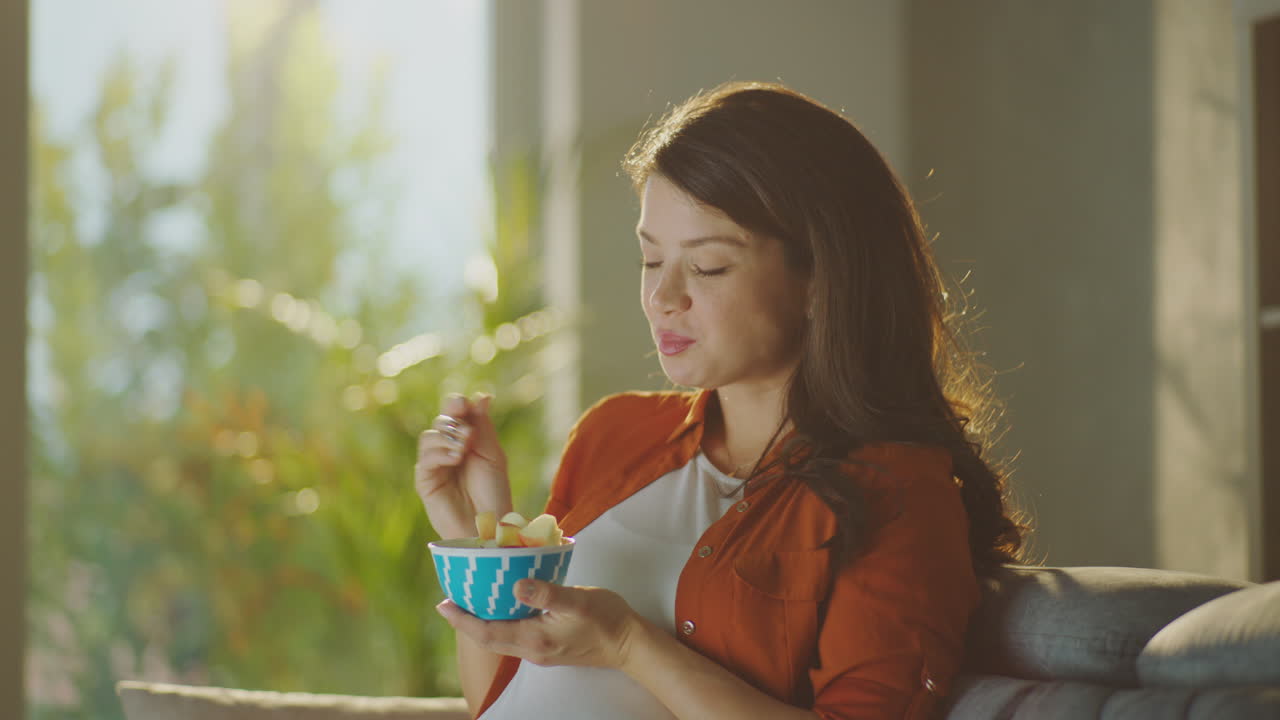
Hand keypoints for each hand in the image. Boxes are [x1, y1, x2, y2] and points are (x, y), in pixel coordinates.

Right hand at [415, 393, 511, 538]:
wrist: (488, 523)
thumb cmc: (494, 491)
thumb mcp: (492, 454)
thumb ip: (483, 426)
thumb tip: (482, 396)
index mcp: (466, 440)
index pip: (454, 413)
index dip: (456, 404)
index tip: (465, 405)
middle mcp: (448, 449)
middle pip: (441, 421)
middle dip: (454, 422)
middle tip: (470, 435)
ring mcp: (435, 465)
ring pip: (429, 437)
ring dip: (447, 438)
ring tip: (464, 450)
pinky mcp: (425, 481)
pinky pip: (425, 458)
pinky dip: (440, 453)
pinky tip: (455, 459)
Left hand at [436, 579, 643, 669]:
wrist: (630, 644)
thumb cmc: (606, 620)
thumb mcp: (577, 601)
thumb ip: (546, 594)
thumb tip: (515, 586)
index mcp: (534, 639)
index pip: (487, 632)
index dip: (463, 620)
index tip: (443, 605)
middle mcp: (532, 649)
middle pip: (489, 638)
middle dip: (467, 622)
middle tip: (449, 602)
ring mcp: (541, 650)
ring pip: (501, 638)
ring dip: (482, 623)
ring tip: (471, 603)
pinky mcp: (550, 646)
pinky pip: (515, 635)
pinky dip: (502, 622)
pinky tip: (505, 606)